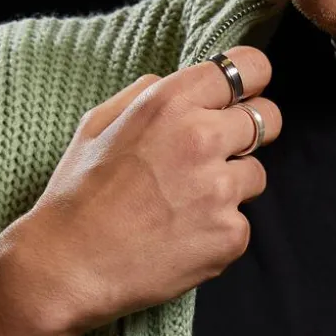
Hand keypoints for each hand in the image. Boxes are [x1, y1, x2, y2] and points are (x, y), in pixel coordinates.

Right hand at [0, 47, 281, 335]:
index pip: (251, 68)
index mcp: (172, 102)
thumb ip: (150, 93)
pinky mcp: (231, 234)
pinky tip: (180, 236)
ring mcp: (221, 189)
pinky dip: (218, 229)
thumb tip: (188, 84)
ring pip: (256, 174)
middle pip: (269, 118)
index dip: (252, 82)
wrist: (66, 268)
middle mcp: (203, 138)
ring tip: (183, 203)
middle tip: (216, 154)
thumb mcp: (100, 123)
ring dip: (231, 185)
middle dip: (247, 134)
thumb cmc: (78, 195)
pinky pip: (242, 222)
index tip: (245, 95)